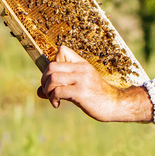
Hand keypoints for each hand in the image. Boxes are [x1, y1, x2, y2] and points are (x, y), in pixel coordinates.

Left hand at [37, 46, 152, 122]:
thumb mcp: (80, 85)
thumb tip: (39, 92)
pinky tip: (57, 104)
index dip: (52, 63)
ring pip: (52, 78)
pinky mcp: (81, 92)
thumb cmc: (97, 96)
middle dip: (44, 80)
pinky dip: (52, 98)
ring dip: (47, 90)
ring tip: (52, 98)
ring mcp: (81, 80)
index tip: (54, 77)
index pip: (62, 50)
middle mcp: (81, 69)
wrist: (115, 104)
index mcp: (82, 64)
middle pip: (51, 66)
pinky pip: (58, 91)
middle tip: (48, 90)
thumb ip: (61, 85)